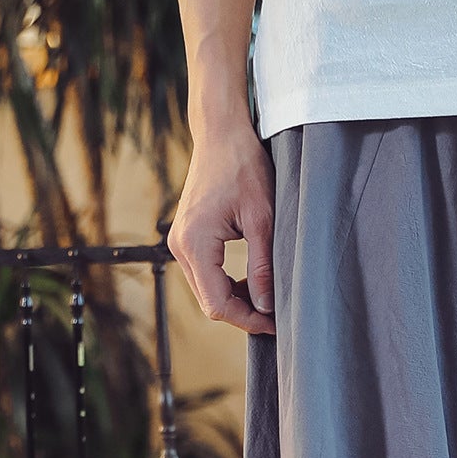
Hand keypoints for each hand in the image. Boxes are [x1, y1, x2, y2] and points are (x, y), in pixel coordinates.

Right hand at [168, 118, 275, 334]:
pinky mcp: (187, 238)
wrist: (221, 134)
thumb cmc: (243, 167)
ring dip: (237, 299)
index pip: (218, 304)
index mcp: (195, 243)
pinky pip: (206, 275)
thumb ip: (263, 266)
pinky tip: (252, 280)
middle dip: (244, 313)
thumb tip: (266, 307)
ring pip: (208, 291)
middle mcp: (179, 246)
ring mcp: (180, 242)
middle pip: (210, 303)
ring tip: (267, 295)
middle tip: (276, 314)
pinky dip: (228, 284)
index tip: (276, 323)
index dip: (248, 320)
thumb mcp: (262, 219)